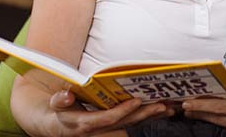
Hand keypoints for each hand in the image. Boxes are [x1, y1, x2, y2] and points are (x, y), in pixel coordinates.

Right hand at [45, 90, 173, 135]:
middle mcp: (101, 129)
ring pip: (135, 124)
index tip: (135, 101)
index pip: (108, 119)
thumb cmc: (59, 112)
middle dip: (145, 114)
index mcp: (87, 124)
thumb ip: (60, 100)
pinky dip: (150, 117)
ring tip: (170, 107)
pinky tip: (165, 110)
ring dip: (152, 116)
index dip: (122, 111)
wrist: (60, 125)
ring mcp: (110, 129)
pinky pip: (136, 122)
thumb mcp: (55, 105)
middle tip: (162, 105)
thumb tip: (66, 96)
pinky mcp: (117, 126)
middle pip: (127, 123)